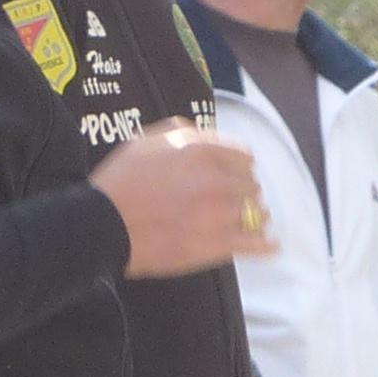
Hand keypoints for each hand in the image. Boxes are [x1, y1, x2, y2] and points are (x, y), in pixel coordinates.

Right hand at [93, 122, 270, 280]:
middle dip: (242, 190)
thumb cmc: (120, 182)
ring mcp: (220, 214)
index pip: (244, 156)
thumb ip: (182, 131)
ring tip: (243, 219)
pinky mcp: (219, 245)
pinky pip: (258, 244)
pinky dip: (268, 244)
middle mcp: (216, 180)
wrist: (105, 225)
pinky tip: (272, 244)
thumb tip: (207, 135)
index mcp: (200, 151)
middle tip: (228, 198)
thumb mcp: (145, 140)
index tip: (232, 173)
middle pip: (251, 185)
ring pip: (257, 213)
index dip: (237, 164)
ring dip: (251, 214)